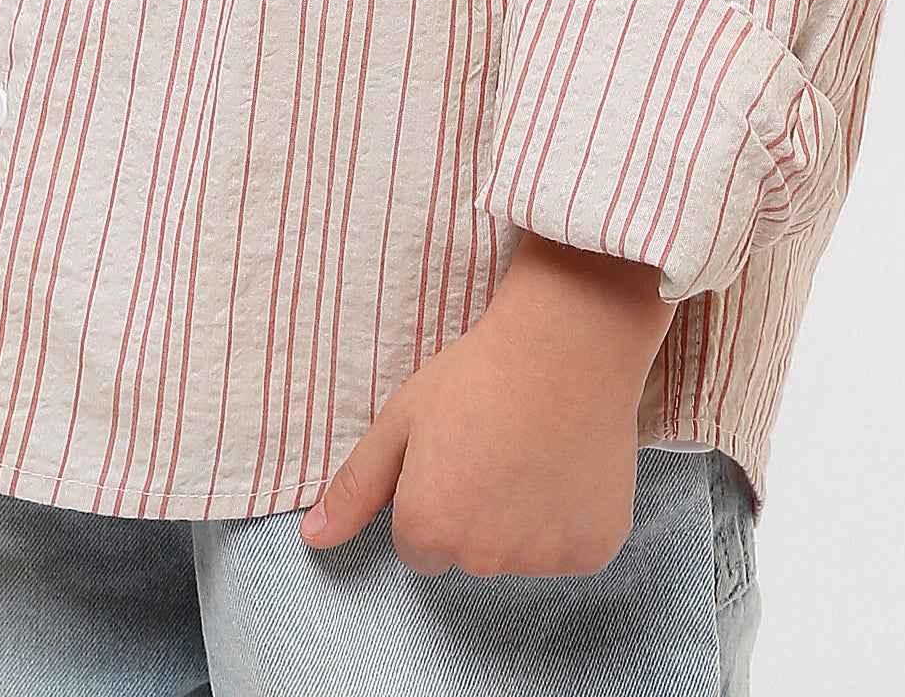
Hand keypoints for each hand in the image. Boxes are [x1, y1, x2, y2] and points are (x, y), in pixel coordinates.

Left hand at [301, 234, 675, 576]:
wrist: (565, 344)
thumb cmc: (476, 374)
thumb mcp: (400, 419)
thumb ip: (356, 486)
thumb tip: (312, 539)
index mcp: (429, 529)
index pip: (420, 546)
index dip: (436, 496)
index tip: (457, 454)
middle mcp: (482, 558)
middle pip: (470, 553)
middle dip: (477, 511)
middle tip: (496, 445)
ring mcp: (542, 559)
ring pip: (520, 553)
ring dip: (524, 517)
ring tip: (535, 449)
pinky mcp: (593, 550)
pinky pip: (571, 548)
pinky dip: (571, 517)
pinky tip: (569, 464)